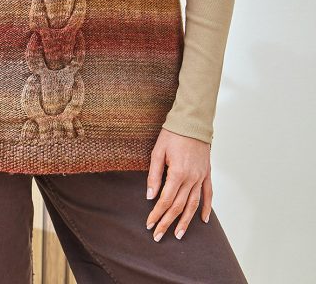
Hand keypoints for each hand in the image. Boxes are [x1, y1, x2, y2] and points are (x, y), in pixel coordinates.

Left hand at [145, 127, 211, 241]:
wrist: (192, 121)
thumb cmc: (173, 134)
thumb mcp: (158, 151)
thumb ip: (154, 175)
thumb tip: (150, 196)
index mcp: (177, 173)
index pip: (165, 200)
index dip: (156, 214)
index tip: (149, 224)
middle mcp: (191, 178)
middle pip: (178, 206)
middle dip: (167, 222)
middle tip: (158, 235)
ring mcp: (200, 177)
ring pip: (193, 205)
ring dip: (185, 221)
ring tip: (179, 234)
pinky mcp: (206, 173)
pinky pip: (208, 194)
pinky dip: (206, 208)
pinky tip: (204, 220)